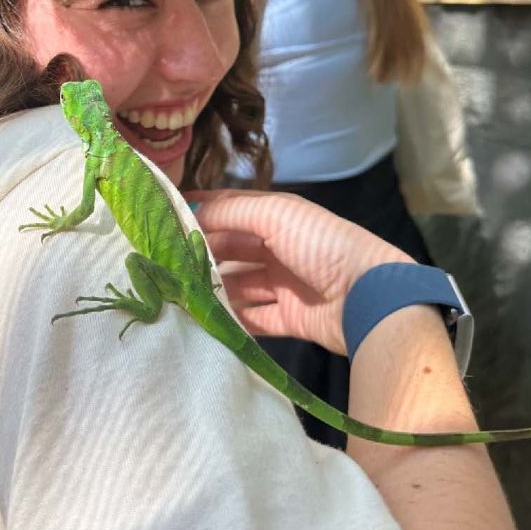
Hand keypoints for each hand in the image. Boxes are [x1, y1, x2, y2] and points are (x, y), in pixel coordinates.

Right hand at [184, 189, 413, 354]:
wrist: (368, 296)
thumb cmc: (321, 244)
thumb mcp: (276, 214)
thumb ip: (231, 211)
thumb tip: (190, 211)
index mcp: (277, 216)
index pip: (230, 208)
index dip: (200, 211)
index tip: (163, 218)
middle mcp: (279, 247)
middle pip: (231, 249)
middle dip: (201, 254)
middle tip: (164, 264)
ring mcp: (284, 284)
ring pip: (238, 286)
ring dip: (212, 290)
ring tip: (178, 295)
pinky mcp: (290, 318)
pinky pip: (253, 319)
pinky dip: (232, 320)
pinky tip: (204, 321)